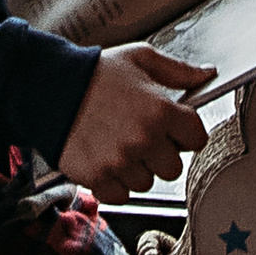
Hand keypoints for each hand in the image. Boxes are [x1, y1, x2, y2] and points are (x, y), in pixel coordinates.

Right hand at [60, 45, 214, 207]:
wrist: (48, 87)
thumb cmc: (94, 73)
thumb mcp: (140, 59)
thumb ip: (178, 70)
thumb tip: (207, 75)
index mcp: (161, 110)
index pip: (197, 138)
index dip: (185, 133)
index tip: (173, 129)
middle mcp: (144, 139)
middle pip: (173, 167)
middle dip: (160, 154)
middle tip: (139, 136)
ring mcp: (121, 161)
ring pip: (147, 183)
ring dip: (135, 169)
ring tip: (116, 144)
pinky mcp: (98, 177)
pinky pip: (121, 195)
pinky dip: (114, 183)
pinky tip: (104, 160)